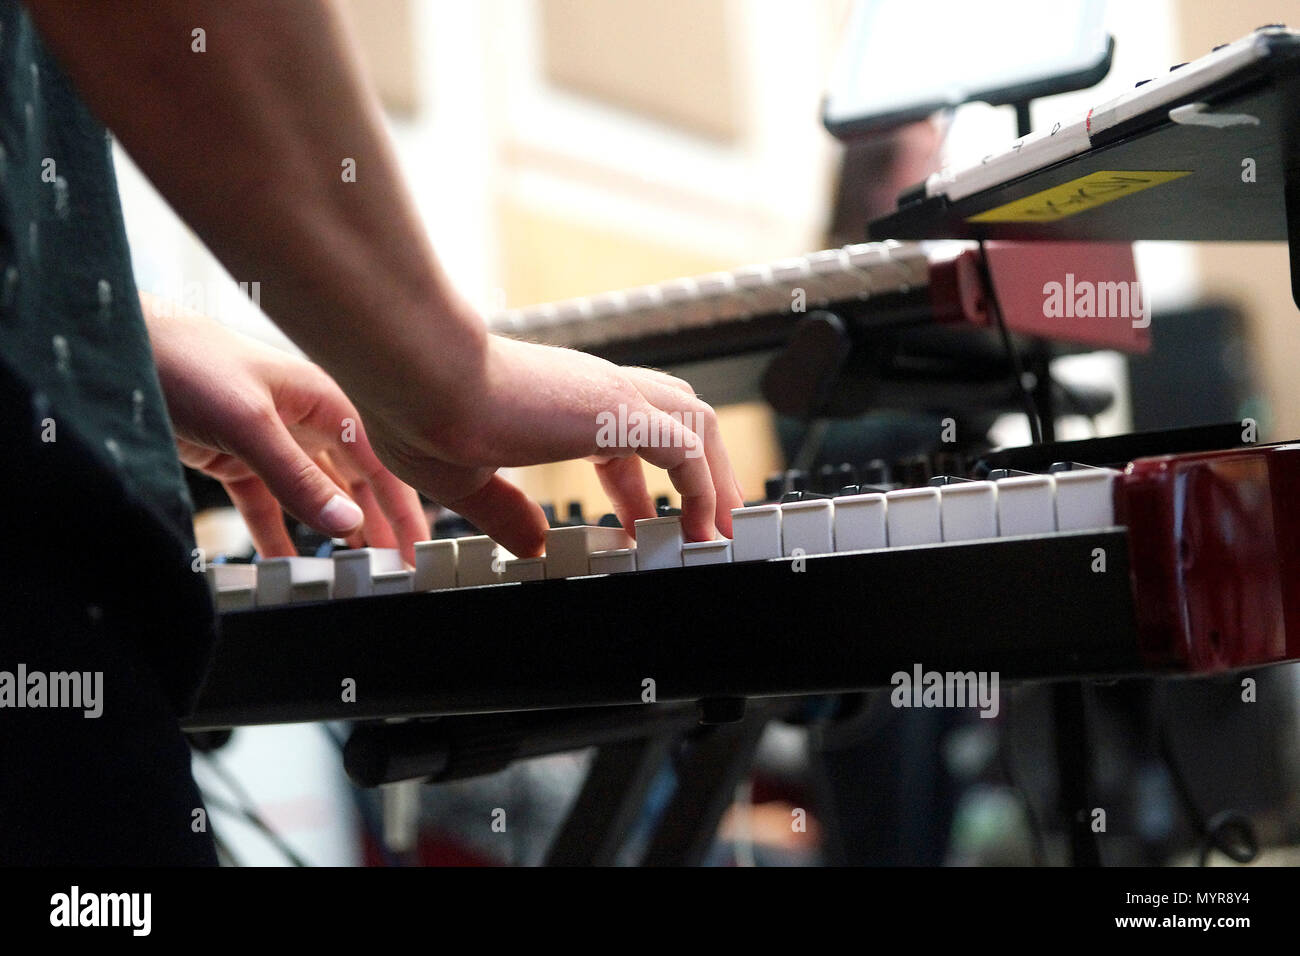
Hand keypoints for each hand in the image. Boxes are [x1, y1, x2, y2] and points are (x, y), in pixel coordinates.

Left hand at [142, 295, 427, 562]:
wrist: (118, 346)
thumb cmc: (186, 362)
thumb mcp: (249, 424)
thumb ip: (299, 478)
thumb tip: (348, 523)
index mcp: (325, 403)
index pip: (382, 465)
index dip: (404, 509)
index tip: (418, 551)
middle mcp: (307, 420)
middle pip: (357, 483)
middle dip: (378, 525)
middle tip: (395, 572)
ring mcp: (273, 440)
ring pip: (317, 496)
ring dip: (333, 532)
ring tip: (354, 573)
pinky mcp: (238, 458)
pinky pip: (269, 504)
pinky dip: (280, 534)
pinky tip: (291, 563)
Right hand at [355, 331, 745, 557]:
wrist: (416, 374)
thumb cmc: (418, 407)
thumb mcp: (465, 476)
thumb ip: (505, 510)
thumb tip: (530, 543)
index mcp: (559, 398)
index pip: (625, 429)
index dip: (640, 480)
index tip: (641, 519)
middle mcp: (593, 388)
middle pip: (677, 415)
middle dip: (700, 469)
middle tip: (703, 522)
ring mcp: (611, 395)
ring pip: (697, 424)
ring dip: (715, 477)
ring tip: (717, 529)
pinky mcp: (620, 412)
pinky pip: (687, 453)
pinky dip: (703, 490)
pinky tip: (698, 526)